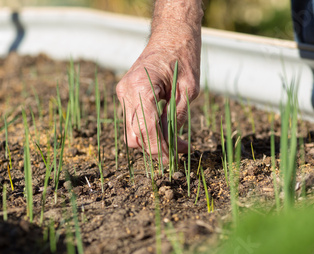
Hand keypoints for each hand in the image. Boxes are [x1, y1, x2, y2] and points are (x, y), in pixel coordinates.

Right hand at [116, 0, 202, 164]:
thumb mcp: (189, 89)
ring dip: (152, 141)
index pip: (146, 128)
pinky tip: (167, 130)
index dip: (160, 147)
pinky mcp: (127, 96)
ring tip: (176, 142)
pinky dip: (149, 130)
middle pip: (135, 135)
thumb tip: (173, 143)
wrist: (171, 35)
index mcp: (140, 87)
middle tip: (179, 151)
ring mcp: (124, 94)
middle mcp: (126, 91)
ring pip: (132, 132)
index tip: (174, 157)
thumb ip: (178, 115)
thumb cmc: (183, 57)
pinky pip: (134, 121)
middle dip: (156, 148)